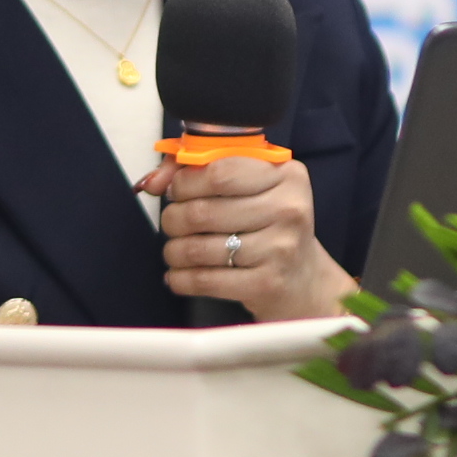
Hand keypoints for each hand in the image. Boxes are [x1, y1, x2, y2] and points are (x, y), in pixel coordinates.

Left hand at [142, 145, 351, 322]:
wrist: (302, 280)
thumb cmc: (268, 226)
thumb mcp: (249, 188)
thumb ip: (198, 171)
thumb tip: (153, 181)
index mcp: (286, 175)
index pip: (218, 172)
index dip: (185, 182)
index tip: (176, 191)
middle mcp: (288, 209)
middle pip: (203, 211)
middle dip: (173, 219)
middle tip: (172, 224)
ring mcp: (280, 248)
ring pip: (199, 248)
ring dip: (174, 251)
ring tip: (175, 251)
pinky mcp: (268, 284)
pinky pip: (206, 280)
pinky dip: (181, 279)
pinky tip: (179, 276)